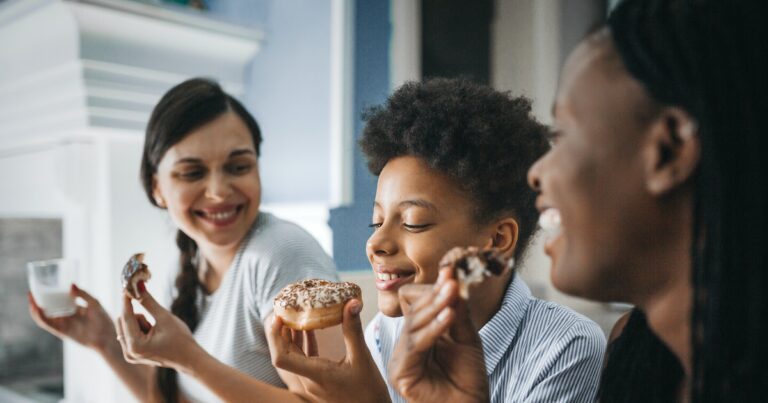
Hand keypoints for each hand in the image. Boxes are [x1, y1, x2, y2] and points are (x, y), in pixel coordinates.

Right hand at [28, 284, 115, 351]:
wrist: (106, 337)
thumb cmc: (103, 320)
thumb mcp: (94, 303)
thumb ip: (83, 294)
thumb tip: (70, 284)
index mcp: (74, 309)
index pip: (59, 301)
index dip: (50, 294)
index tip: (43, 285)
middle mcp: (66, 317)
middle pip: (48, 308)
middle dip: (38, 300)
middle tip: (32, 291)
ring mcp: (63, 324)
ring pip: (44, 316)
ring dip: (35, 307)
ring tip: (31, 297)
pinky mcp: (61, 332)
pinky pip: (47, 324)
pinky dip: (40, 316)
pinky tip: (37, 308)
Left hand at [115, 284, 201, 371]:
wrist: (189, 359)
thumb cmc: (181, 339)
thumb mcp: (164, 318)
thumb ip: (148, 302)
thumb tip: (138, 286)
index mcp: (136, 345)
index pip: (126, 317)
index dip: (127, 300)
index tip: (127, 286)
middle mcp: (129, 352)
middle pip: (123, 322)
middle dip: (137, 315)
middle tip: (152, 315)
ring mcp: (129, 355)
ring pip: (126, 327)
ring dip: (140, 323)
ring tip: (156, 330)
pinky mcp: (132, 354)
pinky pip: (129, 333)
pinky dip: (140, 329)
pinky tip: (153, 335)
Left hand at [267, 299, 389, 402]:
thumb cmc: (369, 390)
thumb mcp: (362, 357)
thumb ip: (353, 329)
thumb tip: (352, 302)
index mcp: (316, 375)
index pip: (282, 358)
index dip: (275, 337)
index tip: (278, 317)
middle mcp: (308, 382)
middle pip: (282, 356)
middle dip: (279, 332)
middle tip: (283, 309)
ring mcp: (311, 385)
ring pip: (292, 359)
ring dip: (289, 338)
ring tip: (292, 315)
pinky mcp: (317, 384)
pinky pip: (303, 362)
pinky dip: (302, 346)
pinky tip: (308, 329)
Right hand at [389, 269, 488, 402]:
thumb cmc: (468, 378)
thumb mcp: (466, 337)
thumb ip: (458, 309)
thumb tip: (451, 276)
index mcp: (417, 332)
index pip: (413, 300)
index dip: (431, 288)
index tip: (451, 274)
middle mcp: (405, 343)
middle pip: (411, 308)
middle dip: (434, 294)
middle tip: (453, 280)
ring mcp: (400, 358)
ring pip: (413, 324)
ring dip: (435, 307)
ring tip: (453, 295)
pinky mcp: (400, 373)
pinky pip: (415, 345)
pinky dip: (433, 329)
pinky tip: (449, 317)